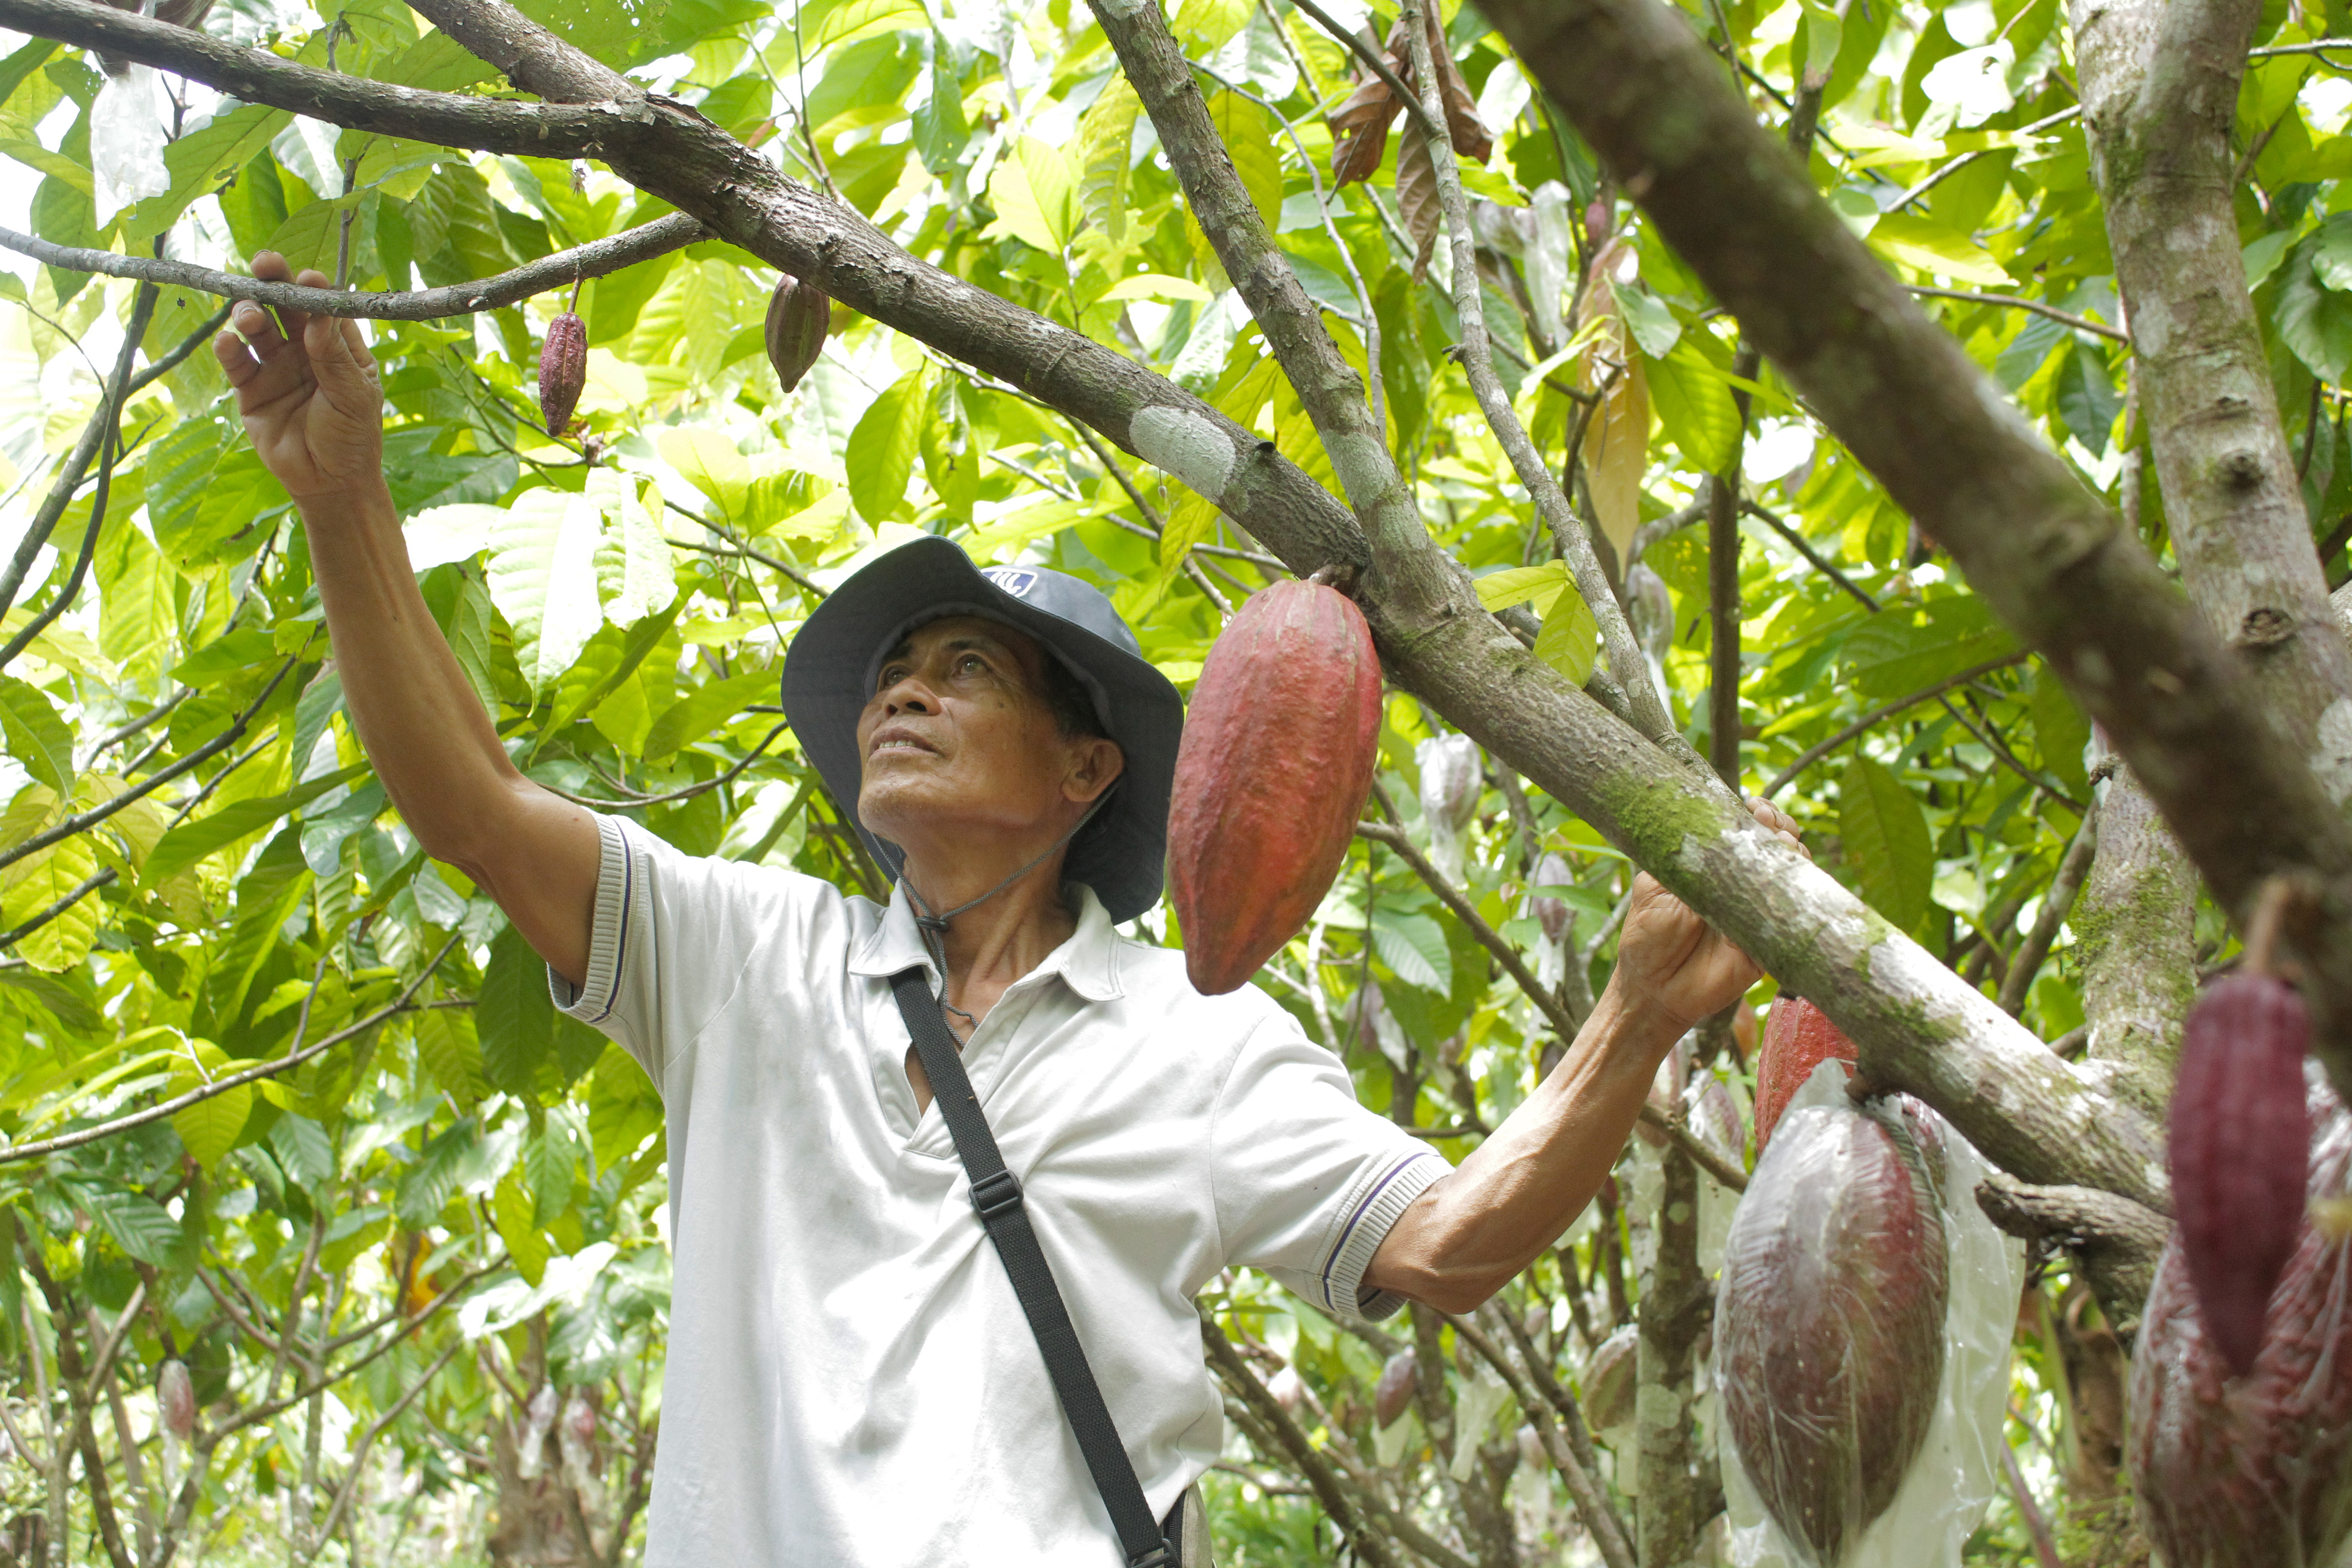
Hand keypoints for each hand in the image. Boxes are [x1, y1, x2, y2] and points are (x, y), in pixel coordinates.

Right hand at [211, 252, 385, 503]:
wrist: (329, 483)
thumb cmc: (352, 438)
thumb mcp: (353, 397)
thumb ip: (334, 357)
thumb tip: (320, 313)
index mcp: (338, 346)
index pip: (324, 306)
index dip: (314, 289)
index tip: (306, 278)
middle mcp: (305, 349)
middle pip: (286, 305)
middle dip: (274, 282)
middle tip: (264, 266)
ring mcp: (276, 366)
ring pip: (257, 326)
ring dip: (249, 312)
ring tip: (250, 317)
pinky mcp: (250, 387)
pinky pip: (235, 361)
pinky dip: (228, 348)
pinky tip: (228, 342)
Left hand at [1608, 797, 1807, 1030]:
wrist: (1651, 988)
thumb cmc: (1648, 934)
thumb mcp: (1655, 886)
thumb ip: (1682, 859)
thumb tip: (1714, 833)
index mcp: (1717, 864)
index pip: (1747, 829)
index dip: (1758, 812)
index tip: (1753, 805)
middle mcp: (1744, 883)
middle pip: (1779, 843)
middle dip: (1780, 825)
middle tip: (1768, 820)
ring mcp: (1760, 911)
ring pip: (1794, 873)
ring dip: (1793, 852)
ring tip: (1780, 843)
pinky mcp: (1770, 943)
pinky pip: (1794, 916)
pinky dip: (1797, 894)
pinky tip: (1788, 877)